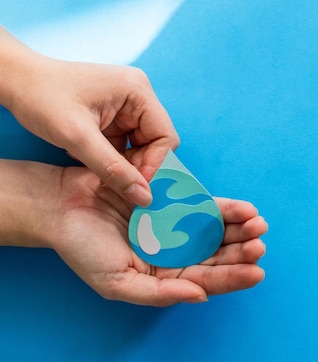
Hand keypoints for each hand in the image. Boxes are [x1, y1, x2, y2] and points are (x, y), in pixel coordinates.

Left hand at [0, 27, 178, 206]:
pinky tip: (95, 164)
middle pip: (155, 143)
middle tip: (119, 186)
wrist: (15, 81)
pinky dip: (114, 159)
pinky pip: (125, 144)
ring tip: (103, 174)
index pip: (165, 136)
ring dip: (125, 164)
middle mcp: (138, 96)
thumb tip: (144, 197)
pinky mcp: (114, 115)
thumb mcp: (78, 138)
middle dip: (139, 166)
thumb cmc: (42, 98)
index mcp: (138, 91)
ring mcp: (127, 105)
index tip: (137, 189)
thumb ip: (113, 169)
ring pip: (140, 147)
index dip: (155, 165)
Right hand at [50, 166, 266, 305]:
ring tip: (258, 225)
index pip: (206, 280)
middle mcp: (176, 252)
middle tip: (259, 245)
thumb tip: (200, 297)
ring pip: (217, 230)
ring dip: (240, 229)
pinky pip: (205, 206)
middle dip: (242, 252)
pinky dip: (225, 208)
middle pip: (217, 255)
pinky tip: (243, 209)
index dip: (233, 278)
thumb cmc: (84, 249)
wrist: (62, 206)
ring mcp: (177, 225)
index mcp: (166, 277)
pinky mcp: (174, 200)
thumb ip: (159, 294)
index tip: (256, 272)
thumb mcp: (117, 282)